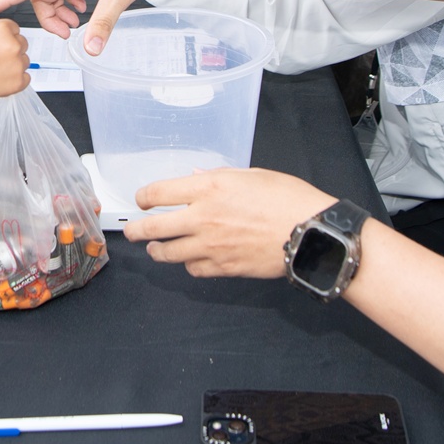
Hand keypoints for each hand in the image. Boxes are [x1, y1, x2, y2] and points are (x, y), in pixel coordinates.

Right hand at [0, 18, 29, 100]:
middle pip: (22, 44)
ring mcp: (17, 64)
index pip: (15, 29)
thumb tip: (2, 30)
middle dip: (12, 50)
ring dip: (14, 65)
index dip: (6, 37)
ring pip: (24, 61)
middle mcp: (13, 44)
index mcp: (2, 29)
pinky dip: (16, 80)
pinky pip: (26, 78)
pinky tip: (1, 79)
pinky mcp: (18, 81)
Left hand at [124, 168, 334, 278]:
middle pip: (153, 228)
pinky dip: (189, 265)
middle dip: (136, 230)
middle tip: (133, 231)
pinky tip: (191, 259)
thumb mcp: (251, 175)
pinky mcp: (223, 268)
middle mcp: (203, 217)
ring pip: (168, 253)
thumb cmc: (287, 199)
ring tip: (156, 249)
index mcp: (208, 188)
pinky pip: (193, 269)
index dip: (143, 198)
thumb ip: (217, 176)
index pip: (158, 193)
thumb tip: (195, 175)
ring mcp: (210, 246)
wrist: (310, 233)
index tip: (142, 201)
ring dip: (158, 251)